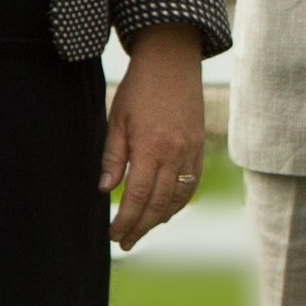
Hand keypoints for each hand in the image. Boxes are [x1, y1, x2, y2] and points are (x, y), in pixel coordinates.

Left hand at [101, 24, 210, 250]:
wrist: (173, 62)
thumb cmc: (139, 88)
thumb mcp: (117, 120)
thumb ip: (113, 157)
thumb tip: (105, 190)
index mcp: (152, 147)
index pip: (139, 195)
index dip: (127, 219)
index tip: (114, 234)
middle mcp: (176, 154)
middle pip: (159, 203)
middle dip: (141, 226)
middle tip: (125, 242)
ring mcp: (191, 152)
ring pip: (178, 197)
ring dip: (160, 219)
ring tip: (142, 230)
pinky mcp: (199, 148)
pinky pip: (192, 184)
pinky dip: (179, 202)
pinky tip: (166, 211)